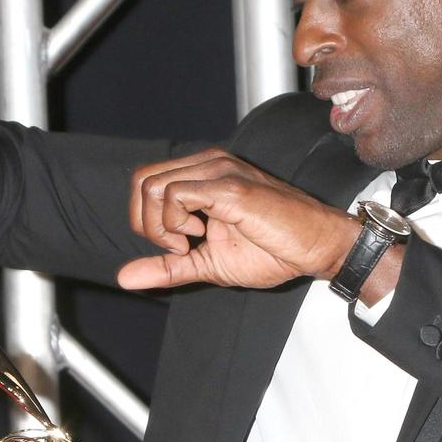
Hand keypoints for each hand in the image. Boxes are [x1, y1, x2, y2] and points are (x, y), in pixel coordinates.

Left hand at [117, 148, 359, 290]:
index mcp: (203, 174)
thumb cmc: (274, 250)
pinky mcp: (228, 185)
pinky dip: (175, 224)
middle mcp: (209, 164)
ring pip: (152, 186)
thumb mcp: (207, 264)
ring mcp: (218, 170)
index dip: (146, 221)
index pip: (145, 182)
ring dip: (162, 225)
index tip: (178, 247)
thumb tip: (124, 277)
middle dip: (146, 224)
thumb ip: (167, 267)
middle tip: (179, 247)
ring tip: (193, 242)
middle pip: (141, 181)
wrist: (317, 247)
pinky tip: (200, 237)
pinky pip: (174, 195)